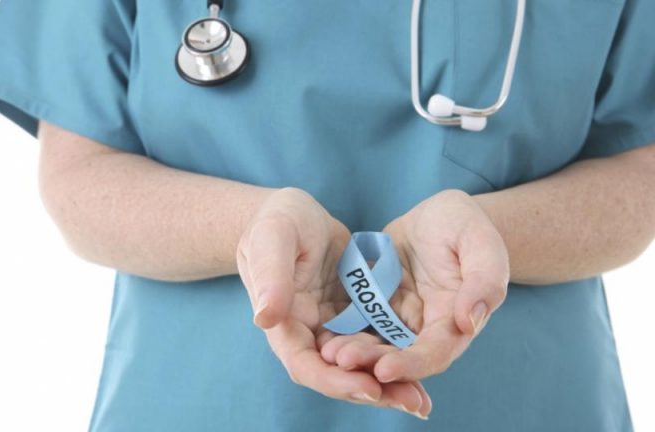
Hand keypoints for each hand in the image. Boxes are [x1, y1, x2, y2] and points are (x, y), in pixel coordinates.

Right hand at [236, 188, 428, 410]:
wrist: (293, 209)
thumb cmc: (277, 220)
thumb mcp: (273, 239)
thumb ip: (270, 276)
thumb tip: (265, 318)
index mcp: (284, 322)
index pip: (305, 365)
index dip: (335, 381)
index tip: (369, 386)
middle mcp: (308, 333)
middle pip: (338, 374)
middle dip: (373, 391)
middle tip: (413, 402)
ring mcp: (333, 326)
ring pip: (361, 364)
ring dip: (390, 382)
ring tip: (422, 400)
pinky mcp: (355, 315)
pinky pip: (377, 340)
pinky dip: (396, 356)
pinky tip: (424, 365)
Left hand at [320, 190, 509, 414]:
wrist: (438, 216)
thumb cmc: (465, 224)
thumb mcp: (480, 242)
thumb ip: (484, 280)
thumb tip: (468, 322)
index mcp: (455, 320)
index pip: (436, 353)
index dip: (412, 365)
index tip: (384, 370)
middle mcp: (426, 329)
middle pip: (400, 357)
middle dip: (371, 363)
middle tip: (340, 360)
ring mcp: (399, 319)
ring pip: (375, 345)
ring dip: (354, 353)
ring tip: (328, 353)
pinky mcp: (376, 307)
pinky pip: (358, 324)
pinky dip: (343, 333)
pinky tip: (322, 336)